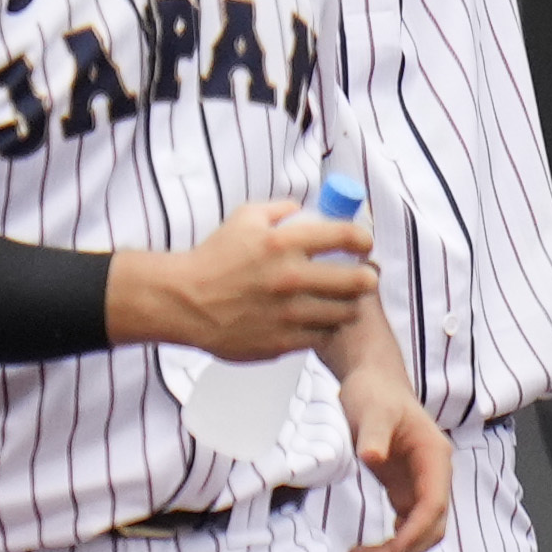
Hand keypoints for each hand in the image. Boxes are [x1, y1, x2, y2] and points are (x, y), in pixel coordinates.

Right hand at [113, 196, 374, 361]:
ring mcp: (288, 314)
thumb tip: (310, 211)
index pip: (347, 236)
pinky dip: (325, 327)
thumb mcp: (245, 218)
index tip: (363, 244)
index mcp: (284, 243)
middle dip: (368, 276)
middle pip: (359, 280)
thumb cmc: (214, 258)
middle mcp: (291, 278)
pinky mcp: (282, 341)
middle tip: (365, 276)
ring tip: (344, 300)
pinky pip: (322, 336)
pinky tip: (318, 319)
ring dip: (350, 305)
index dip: (364, 239)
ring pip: (346, 312)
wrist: (184, 301)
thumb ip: (281, 210)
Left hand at [342, 369, 455, 551]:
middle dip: (405, 549)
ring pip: (423, 531)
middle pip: (433, 526)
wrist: (373, 382)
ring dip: (400, 551)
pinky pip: (408, 525)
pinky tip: (370, 548)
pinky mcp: (407, 489)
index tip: (386, 551)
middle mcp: (435, 475)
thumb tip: (372, 456)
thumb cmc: (375, 394)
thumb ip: (373, 434)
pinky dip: (394, 542)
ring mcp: (422, 484)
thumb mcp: (371, 410)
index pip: (434, 506)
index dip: (414, 533)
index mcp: (435, 457)